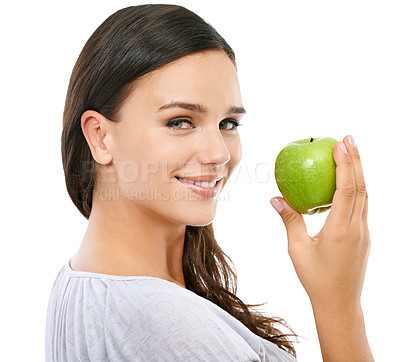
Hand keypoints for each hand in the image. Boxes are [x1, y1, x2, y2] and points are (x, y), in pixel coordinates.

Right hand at [270, 135, 369, 310]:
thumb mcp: (297, 249)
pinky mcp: (363, 237)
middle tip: (348, 138)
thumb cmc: (316, 279)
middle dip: (356, 160)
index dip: (345, 164)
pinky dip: (356, 188)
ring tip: (350, 153)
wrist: (340, 304)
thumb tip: (275, 198)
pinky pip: (361, 206)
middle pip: (361, 187)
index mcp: (341, 230)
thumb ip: (289, 220)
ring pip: (365, 195)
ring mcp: (363, 232)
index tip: (340, 143)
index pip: (347, 190)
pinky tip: (346, 183)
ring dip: (358, 172)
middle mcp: (357, 228)